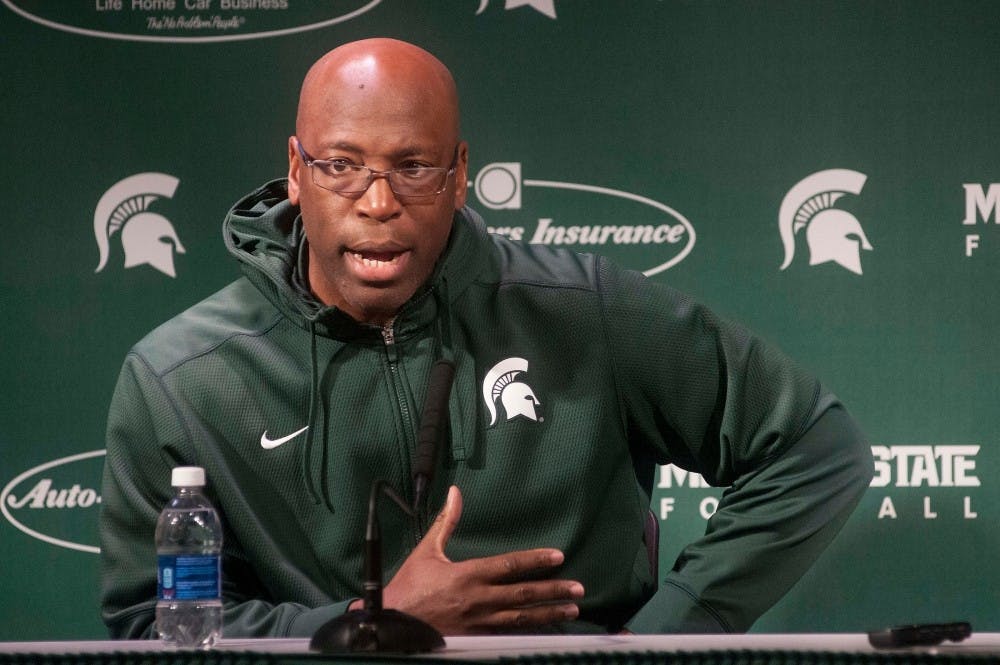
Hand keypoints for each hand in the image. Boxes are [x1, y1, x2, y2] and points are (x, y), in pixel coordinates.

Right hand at [380, 485, 584, 633]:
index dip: (535, 561)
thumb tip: (455, 493)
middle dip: (553, 590)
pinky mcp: (477, 637)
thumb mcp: (427, 550)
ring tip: (571, 609)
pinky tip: (546, 629)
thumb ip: (446, 521)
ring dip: (549, 613)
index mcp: (469, 574)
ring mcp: (480, 621)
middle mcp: (479, 599)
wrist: (392, 622)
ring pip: (522, 617)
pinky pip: (509, 634)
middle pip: (524, 594)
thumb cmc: (410, 586)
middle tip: (578, 589)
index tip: (558, 557)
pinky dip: (530, 631)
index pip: (510, 565)